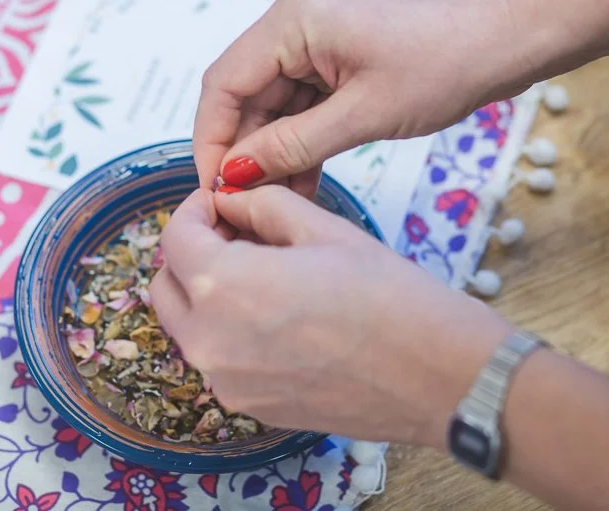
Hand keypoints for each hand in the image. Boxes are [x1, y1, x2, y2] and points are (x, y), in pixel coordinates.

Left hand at [149, 186, 512, 444]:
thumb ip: (262, 206)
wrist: (441, 376)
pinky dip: (229, 330)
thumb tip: (231, 200)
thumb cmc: (391, 298)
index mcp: (223, 287)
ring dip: (207, 293)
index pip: (176, 238)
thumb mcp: (322, 228)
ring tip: (260, 271)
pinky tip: (278, 313)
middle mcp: (210, 343)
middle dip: (191, 253)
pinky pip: (219, 359)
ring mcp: (228, 383)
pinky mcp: (252, 407)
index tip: (218, 201)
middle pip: (167, 287)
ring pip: (189, 326)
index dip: (194, 210)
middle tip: (233, 233)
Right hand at [194, 0, 541, 195]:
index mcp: (294, 16)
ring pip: (276, 97)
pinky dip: (303, 133)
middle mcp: (297, 12)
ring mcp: (319, 26)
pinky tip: (303, 176)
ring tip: (279, 201)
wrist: (514, 35)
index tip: (212, 190)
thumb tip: (236, 175)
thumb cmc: (449, 64)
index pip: (224, 84)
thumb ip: (292, 146)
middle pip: (247, 91)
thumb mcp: (363, 116)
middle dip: (246, 150)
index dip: (212, 141)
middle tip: (245, 205)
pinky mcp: (340, 43)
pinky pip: (305, 93)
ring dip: (276, 148)